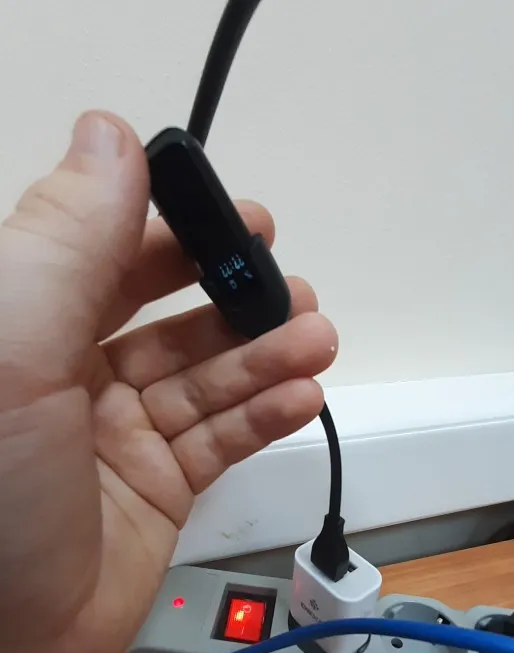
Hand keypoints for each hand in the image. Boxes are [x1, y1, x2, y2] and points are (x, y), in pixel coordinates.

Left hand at [0, 112, 336, 652]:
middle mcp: (64, 375)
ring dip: (262, 354)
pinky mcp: (157, 493)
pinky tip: (303, 394)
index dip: (171, 230)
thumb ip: (64, 242)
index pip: (104, 253)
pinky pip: (218, 442)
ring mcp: (115, 437)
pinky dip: (262, 417)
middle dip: (229, 295)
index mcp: (21, 327)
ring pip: (202, 378)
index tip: (240, 218)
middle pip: (163, 315)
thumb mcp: (10, 350)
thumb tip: (110, 132)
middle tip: (290, 283)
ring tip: (317, 334)